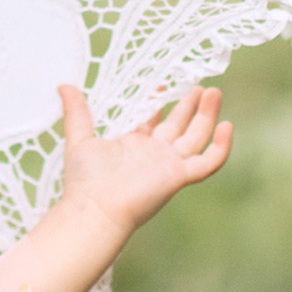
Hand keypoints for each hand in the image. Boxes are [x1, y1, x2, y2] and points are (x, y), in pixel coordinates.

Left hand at [56, 84, 232, 243]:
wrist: (95, 207)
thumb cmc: (85, 180)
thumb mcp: (80, 137)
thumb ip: (77, 112)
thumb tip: (64, 85)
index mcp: (134, 145)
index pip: (153, 121)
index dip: (159, 103)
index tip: (162, 83)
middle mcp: (154, 155)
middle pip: (180, 126)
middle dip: (190, 106)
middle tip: (200, 86)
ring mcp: (169, 165)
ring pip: (197, 138)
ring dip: (207, 116)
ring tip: (214, 92)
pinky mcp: (179, 176)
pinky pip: (209, 162)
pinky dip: (221, 146)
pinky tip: (227, 125)